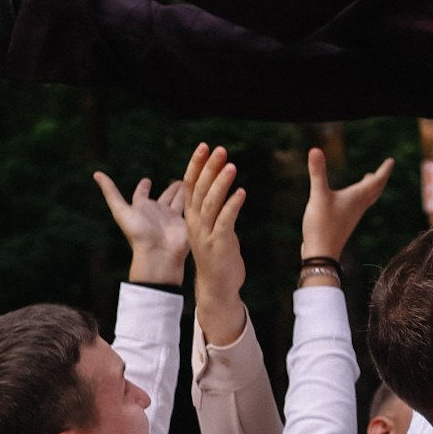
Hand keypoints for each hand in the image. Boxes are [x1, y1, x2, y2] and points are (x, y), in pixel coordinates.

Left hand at [95, 167, 187, 286]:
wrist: (159, 254)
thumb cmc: (138, 234)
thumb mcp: (121, 211)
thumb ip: (110, 192)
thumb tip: (96, 173)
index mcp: (141, 208)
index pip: (141, 194)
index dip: (143, 187)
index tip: (146, 180)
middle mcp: (157, 212)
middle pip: (164, 196)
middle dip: (170, 189)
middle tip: (178, 180)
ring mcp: (172, 217)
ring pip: (179, 200)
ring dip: (184, 192)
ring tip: (190, 183)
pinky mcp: (185, 221)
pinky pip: (191, 206)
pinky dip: (195, 199)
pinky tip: (201, 191)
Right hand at [182, 141, 247, 344]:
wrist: (217, 287)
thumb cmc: (218, 255)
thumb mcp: (213, 228)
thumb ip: (214, 208)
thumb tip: (219, 187)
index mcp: (193, 217)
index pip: (191, 185)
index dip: (197, 165)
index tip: (204, 146)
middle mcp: (196, 223)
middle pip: (199, 190)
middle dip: (208, 168)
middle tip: (219, 149)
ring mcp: (206, 234)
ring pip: (210, 203)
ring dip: (221, 183)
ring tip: (231, 166)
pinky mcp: (219, 244)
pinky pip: (225, 221)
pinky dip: (232, 205)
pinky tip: (241, 192)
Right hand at [301, 146, 393, 266]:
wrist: (321, 253)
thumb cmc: (322, 224)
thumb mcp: (318, 195)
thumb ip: (317, 173)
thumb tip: (314, 149)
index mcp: (356, 198)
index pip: (376, 181)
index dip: (384, 170)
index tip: (391, 160)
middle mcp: (358, 206)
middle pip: (375, 190)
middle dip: (380, 178)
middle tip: (385, 168)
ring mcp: (352, 216)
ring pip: (367, 199)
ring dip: (372, 188)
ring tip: (369, 180)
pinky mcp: (344, 223)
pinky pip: (357, 207)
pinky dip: (360, 198)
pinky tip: (350, 199)